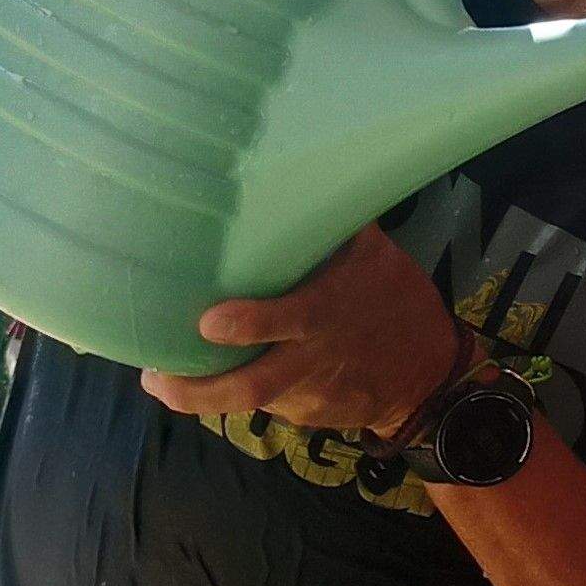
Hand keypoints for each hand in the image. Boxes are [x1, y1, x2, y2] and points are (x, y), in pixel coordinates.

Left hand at [139, 227, 467, 435]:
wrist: (430, 374)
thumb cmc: (397, 301)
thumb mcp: (376, 256)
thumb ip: (331, 226)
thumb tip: (289, 170)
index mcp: (329, 313)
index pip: (288, 321)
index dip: (249, 325)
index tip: (207, 321)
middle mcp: (315, 359)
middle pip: (253, 386)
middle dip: (200, 390)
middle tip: (155, 377)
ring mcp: (310, 394)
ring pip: (249, 401)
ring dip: (201, 398)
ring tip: (163, 381)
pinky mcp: (308, 416)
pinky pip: (268, 401)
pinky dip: (240, 388)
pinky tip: (217, 375)